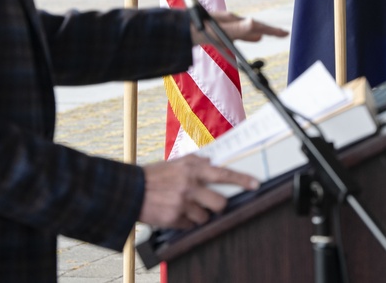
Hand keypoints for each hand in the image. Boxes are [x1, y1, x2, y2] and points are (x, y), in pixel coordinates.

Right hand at [138, 155, 259, 229]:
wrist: (130, 190)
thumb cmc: (153, 176)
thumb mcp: (175, 163)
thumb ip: (195, 162)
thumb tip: (211, 161)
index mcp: (191, 169)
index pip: (223, 173)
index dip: (242, 179)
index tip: (255, 184)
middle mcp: (189, 185)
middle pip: (219, 203)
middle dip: (217, 206)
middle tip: (209, 204)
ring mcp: (182, 203)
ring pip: (205, 217)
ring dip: (199, 215)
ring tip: (184, 207)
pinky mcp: (174, 218)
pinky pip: (190, 225)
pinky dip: (185, 222)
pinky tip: (175, 213)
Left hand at [190, 11, 288, 46]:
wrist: (174, 30)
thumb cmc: (196, 29)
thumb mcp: (218, 30)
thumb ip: (236, 29)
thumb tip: (254, 23)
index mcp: (232, 21)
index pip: (257, 25)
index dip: (272, 30)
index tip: (286, 34)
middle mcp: (228, 22)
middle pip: (252, 27)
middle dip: (267, 30)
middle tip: (281, 34)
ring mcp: (221, 26)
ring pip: (242, 31)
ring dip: (254, 34)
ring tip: (263, 37)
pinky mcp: (213, 32)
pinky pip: (231, 38)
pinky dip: (240, 41)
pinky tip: (241, 46)